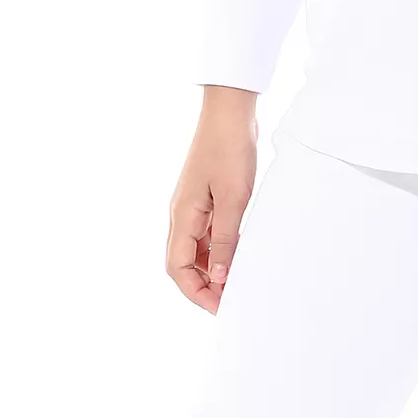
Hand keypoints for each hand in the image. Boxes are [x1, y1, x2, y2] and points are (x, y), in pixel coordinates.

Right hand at [167, 90, 260, 313]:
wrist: (230, 110)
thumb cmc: (230, 148)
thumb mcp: (234, 198)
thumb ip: (225, 239)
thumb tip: (219, 278)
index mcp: (182, 216)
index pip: (178, 269)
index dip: (196, 293)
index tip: (221, 307)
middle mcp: (181, 213)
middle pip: (183, 263)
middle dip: (203, 285)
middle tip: (231, 298)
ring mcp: (192, 204)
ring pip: (195, 248)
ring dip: (212, 267)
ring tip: (238, 277)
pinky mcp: (205, 195)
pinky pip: (206, 231)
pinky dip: (219, 246)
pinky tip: (238, 249)